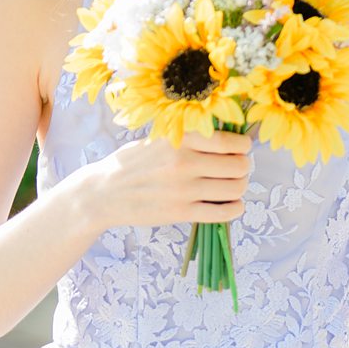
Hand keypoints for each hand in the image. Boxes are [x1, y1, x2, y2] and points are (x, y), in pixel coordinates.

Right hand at [69, 130, 251, 231]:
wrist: (104, 192)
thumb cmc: (134, 162)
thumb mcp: (159, 138)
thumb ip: (191, 136)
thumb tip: (231, 135)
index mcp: (181, 139)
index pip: (231, 141)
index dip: (243, 146)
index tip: (241, 148)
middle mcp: (185, 163)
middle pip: (240, 166)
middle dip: (243, 167)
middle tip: (236, 168)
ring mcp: (184, 190)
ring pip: (236, 189)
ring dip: (240, 187)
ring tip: (231, 186)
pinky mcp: (181, 212)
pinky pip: (225, 212)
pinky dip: (235, 208)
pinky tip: (230, 204)